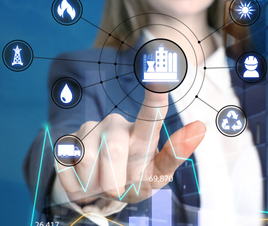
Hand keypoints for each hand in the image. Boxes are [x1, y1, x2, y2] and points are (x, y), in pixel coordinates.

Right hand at [55, 89, 205, 203]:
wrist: (102, 192)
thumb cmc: (136, 179)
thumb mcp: (157, 175)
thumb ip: (175, 154)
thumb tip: (200, 127)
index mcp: (142, 133)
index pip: (151, 112)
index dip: (155, 94)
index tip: (160, 74)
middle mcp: (116, 124)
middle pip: (114, 149)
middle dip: (114, 180)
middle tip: (117, 189)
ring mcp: (90, 129)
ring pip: (88, 160)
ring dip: (94, 183)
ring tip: (101, 180)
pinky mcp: (67, 140)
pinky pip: (67, 165)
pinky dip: (76, 183)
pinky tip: (83, 177)